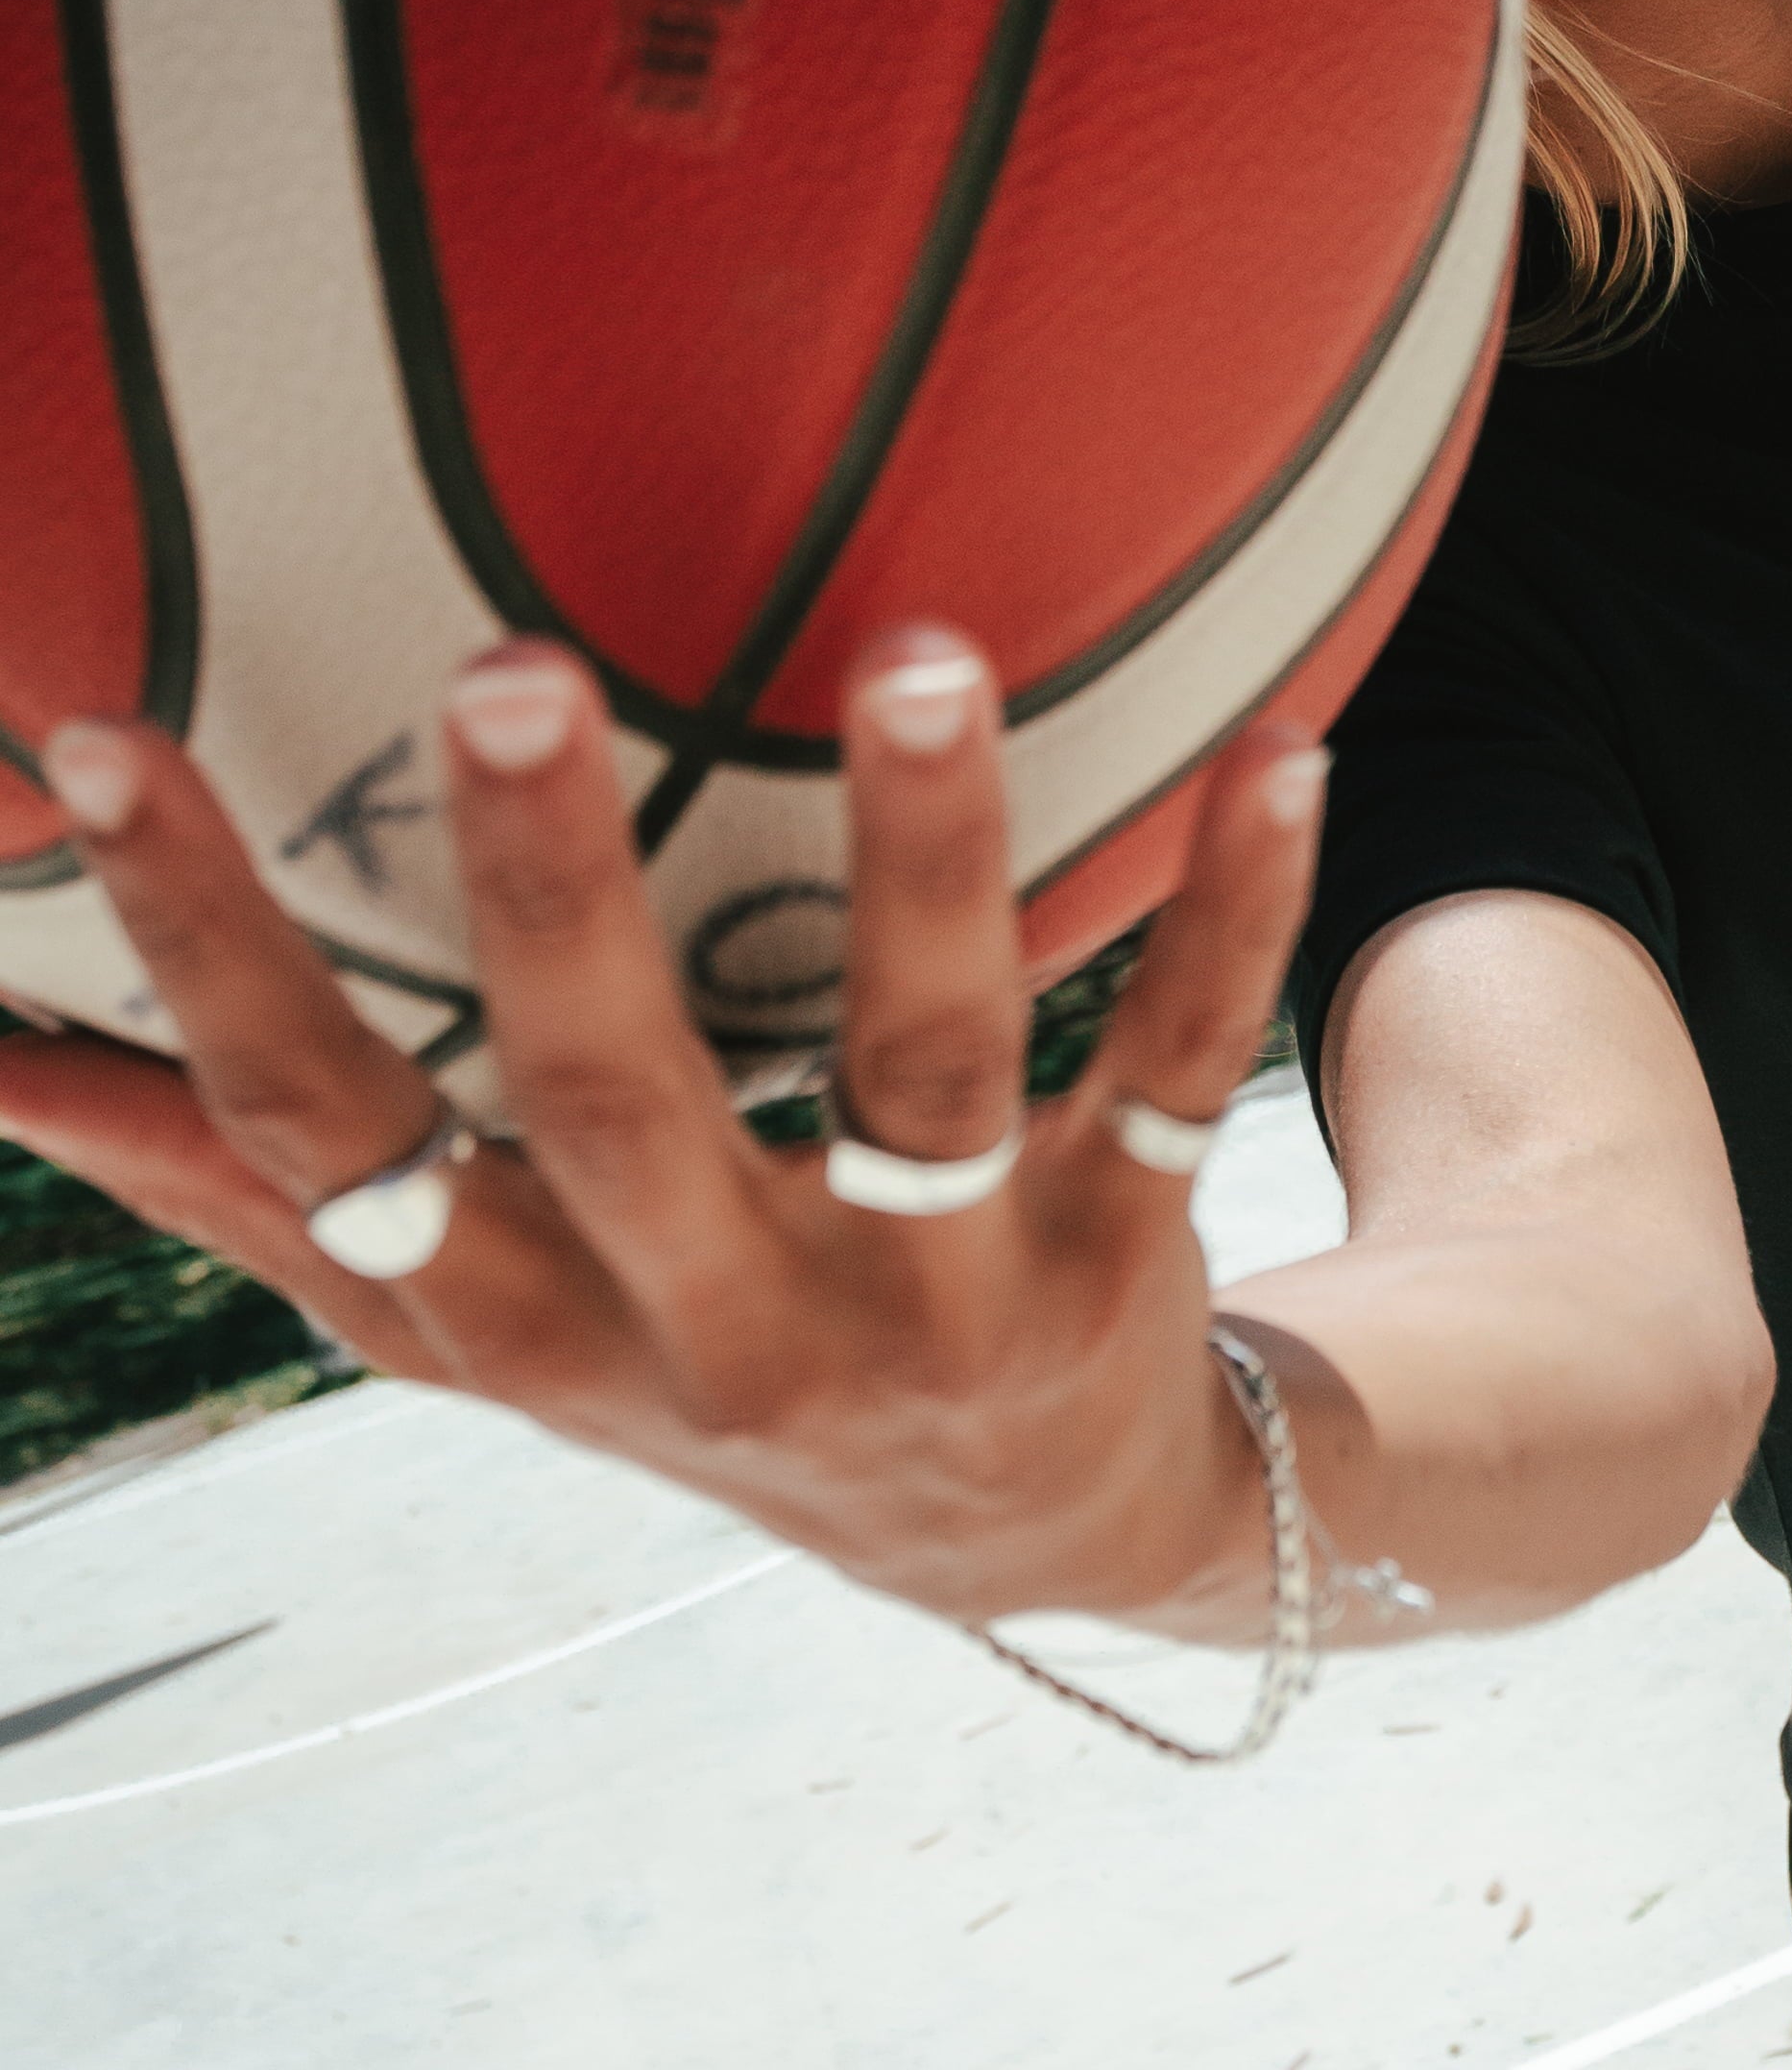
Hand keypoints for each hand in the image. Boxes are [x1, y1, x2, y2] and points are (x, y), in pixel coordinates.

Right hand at [0, 636, 1323, 1636]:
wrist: (1026, 1527)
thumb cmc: (692, 1352)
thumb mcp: (468, 1315)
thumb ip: (242, 1181)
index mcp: (525, 1323)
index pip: (321, 1139)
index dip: (205, 962)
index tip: (103, 747)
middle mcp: (719, 1329)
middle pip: (613, 1108)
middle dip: (549, 896)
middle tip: (500, 667)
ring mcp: (939, 1300)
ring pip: (928, 1070)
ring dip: (926, 859)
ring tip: (924, 653)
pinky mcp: (1123, 1251)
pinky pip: (1189, 1068)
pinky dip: (1236, 910)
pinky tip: (1284, 745)